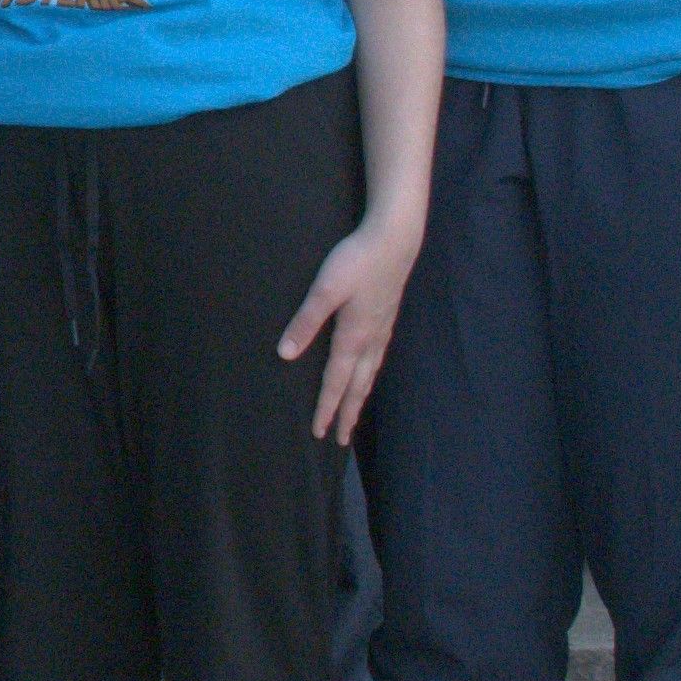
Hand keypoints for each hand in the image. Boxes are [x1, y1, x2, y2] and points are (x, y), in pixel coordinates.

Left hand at [278, 211, 424, 443]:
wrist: (395, 240)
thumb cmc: (356, 261)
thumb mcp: (325, 289)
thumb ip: (306, 322)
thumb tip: (286, 354)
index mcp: (353, 337)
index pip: (336, 381)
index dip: (327, 408)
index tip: (320, 431)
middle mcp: (370, 340)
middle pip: (358, 386)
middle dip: (347, 413)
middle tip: (341, 440)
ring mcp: (382, 329)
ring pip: (370, 374)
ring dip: (361, 397)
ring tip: (355, 414)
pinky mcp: (387, 317)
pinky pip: (378, 358)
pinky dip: (371, 375)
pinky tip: (369, 371)